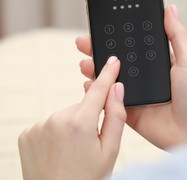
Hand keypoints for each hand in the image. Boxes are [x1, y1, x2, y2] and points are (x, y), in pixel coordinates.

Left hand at [18, 56, 126, 179]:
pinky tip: (59, 150)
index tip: (112, 60)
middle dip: (89, 117)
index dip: (107, 73)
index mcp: (81, 123)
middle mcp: (57, 119)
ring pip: (66, 115)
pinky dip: (57, 132)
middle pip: (82, 106)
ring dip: (73, 125)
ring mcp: (39, 125)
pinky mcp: (27, 133)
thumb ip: (116, 116)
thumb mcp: (111, 150)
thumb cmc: (87, 178)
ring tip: (73, 150)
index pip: (99, 89)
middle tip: (90, 142)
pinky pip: (50, 123)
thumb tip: (117, 89)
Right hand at [76, 5, 186, 149]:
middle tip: (84, 41)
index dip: (120, 35)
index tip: (104, 25)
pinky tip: (88, 85)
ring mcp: (138, 94)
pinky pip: (109, 101)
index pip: (136, 45)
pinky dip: (97, 93)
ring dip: (96, 70)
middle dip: (101, 50)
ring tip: (84, 62)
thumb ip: (177, 35)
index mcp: (160, 63)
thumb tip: (170, 8)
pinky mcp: (130, 112)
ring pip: (111, 79)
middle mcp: (147, 77)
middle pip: (119, 60)